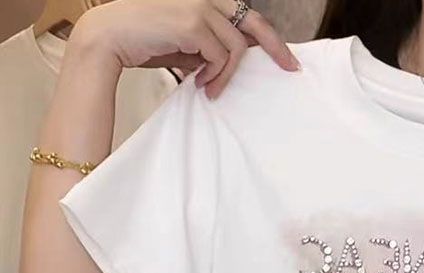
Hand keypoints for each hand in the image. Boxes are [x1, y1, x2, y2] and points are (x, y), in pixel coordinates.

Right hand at [69, 0, 299, 98]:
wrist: (109, 37)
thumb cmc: (143, 41)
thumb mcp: (183, 45)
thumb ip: (207, 48)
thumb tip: (229, 63)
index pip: (244, 14)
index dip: (268, 36)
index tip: (286, 58)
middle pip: (253, 20)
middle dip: (275, 47)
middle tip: (290, 68)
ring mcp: (199, 6)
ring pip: (235, 47)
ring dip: (226, 74)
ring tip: (210, 89)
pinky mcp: (193, 22)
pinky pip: (221, 55)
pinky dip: (216, 74)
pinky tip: (200, 83)